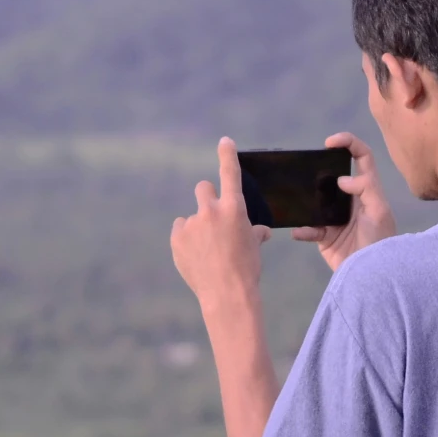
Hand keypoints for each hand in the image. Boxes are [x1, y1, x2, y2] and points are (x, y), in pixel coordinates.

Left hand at [170, 137, 270, 322]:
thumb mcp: (254, 247)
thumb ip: (254, 232)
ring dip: (198, 226)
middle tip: (212, 217)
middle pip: (203, 188)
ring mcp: (191, 223)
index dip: (227, 154)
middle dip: (207, 198)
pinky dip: (186, 239)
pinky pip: (180, 230)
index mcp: (234, 208)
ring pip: (192, 216)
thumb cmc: (246, 269)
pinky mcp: (176, 237)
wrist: (226, 295)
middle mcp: (210, 210)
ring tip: (206, 250)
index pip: (230, 173)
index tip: (224, 141)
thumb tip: (261, 231)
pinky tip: (195, 256)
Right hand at [291, 131, 396, 270]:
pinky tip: (298, 231)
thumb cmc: (380, 241)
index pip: (362, 158)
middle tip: (306, 169)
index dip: (349, 144)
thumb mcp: (379, 212)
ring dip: (306, 199)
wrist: (373, 277)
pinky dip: (302, 230)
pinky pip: (309, 229)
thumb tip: (341, 178)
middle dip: (319, 170)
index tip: (330, 143)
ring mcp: (336, 218)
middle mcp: (350, 200)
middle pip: (333, 176)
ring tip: (296, 196)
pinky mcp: (325, 237)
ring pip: (316, 201)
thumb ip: (365, 189)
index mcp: (367, 190)